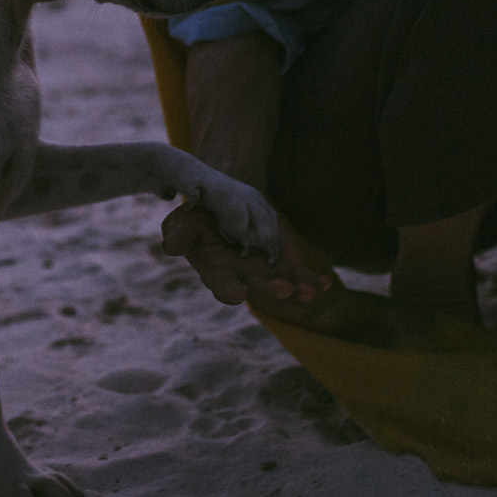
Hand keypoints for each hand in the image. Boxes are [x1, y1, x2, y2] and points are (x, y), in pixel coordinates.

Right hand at [161, 202, 329, 305]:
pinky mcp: (286, 265)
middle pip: (257, 291)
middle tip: (280, 289)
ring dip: (296, 292)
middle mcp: (243, 278)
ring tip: (308, 291)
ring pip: (283, 289)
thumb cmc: (199, 216)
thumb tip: (171, 247)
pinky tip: (325, 285)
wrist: (227, 203)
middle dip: (270, 292)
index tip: (238, 293)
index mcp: (217, 272)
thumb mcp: (183, 220)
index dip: (230, 291)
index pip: (222, 286)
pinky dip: (314, 283)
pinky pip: (302, 278)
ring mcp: (267, 274)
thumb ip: (178, 234)